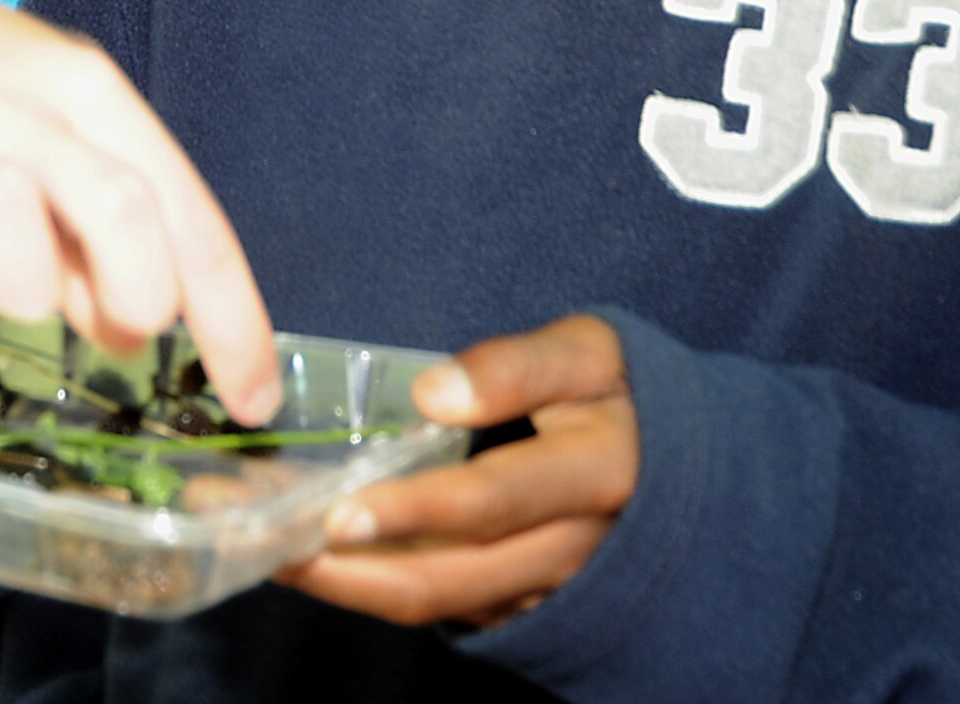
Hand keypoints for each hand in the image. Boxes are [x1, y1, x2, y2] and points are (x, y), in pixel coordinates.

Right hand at [0, 0, 282, 423]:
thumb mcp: (45, 125)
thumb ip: (95, 222)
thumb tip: (134, 328)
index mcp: (85, 95)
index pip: (184, 213)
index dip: (229, 317)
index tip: (253, 400)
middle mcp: (20, 110)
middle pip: (116, 202)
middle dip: (141, 290)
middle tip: (126, 335)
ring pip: (6, 206)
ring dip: (29, 283)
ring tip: (17, 304)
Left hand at [279, 316, 636, 626]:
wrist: (690, 471)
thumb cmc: (621, 393)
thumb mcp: (589, 352)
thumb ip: (515, 367)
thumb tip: (430, 392)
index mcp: (596, 474)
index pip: (494, 503)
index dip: (415, 511)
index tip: (339, 511)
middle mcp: (574, 551)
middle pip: (450, 578)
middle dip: (351, 569)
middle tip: (269, 543)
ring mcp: (548, 590)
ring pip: (439, 602)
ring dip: (349, 584)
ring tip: (270, 548)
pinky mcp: (527, 606)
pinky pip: (447, 607)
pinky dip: (377, 585)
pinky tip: (318, 553)